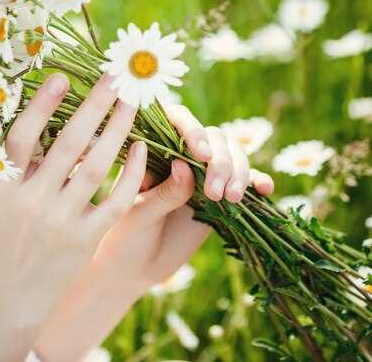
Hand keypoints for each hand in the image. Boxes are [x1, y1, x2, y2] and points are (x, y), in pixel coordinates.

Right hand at [0, 73, 148, 327]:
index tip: (62, 76)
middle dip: (93, 107)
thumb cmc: (8, 234)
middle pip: (67, 145)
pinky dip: (131, 173)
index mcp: (2, 187)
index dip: (40, 107)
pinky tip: (142, 148)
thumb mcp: (0, 198)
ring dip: (117, 131)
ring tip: (132, 105)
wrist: (15, 291)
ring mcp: (60, 223)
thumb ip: (19, 164)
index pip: (20, 139)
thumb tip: (47, 117)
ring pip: (96, 167)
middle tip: (115, 79)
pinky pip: (115, 200)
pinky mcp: (86, 240)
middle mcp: (30, 203)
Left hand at [90, 104, 274, 289]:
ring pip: (231, 156)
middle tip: (214, 193)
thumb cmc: (124, 236)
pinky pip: (242, 182)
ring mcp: (200, 175)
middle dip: (219, 161)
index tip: (200, 154)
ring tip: (232, 198)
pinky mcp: (217, 196)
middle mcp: (179, 156)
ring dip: (238, 172)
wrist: (134, 268)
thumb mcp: (138, 215)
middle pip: (212, 138)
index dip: (192, 129)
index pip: (175, 121)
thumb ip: (163, 192)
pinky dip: (256, 181)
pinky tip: (265, 188)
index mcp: (151, 151)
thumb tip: (184, 165)